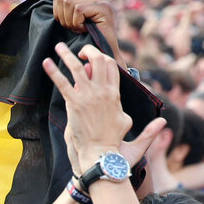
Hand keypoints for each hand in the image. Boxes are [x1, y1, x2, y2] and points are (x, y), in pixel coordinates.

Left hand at [43, 43, 130, 173]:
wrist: (101, 157)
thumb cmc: (115, 145)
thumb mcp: (132, 130)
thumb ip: (140, 121)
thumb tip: (157, 117)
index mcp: (115, 96)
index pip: (111, 67)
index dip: (102, 59)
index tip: (93, 58)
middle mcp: (103, 92)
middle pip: (98, 61)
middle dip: (89, 50)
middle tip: (80, 50)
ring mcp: (88, 97)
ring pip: (77, 68)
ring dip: (67, 54)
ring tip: (59, 45)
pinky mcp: (74, 104)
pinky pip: (62, 84)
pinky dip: (53, 72)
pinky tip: (46, 62)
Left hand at [53, 0, 125, 68]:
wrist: (107, 57)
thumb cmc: (88, 42)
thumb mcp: (74, 23)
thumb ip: (65, 10)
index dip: (58, 13)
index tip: (69, 25)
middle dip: (63, 17)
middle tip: (75, 29)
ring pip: (69, 2)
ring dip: (70, 21)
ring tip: (81, 29)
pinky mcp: (104, 7)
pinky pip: (78, 10)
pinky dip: (77, 23)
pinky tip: (86, 30)